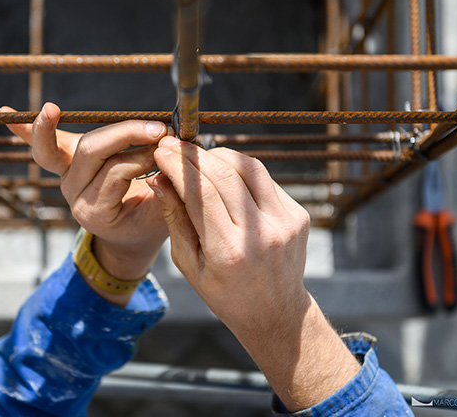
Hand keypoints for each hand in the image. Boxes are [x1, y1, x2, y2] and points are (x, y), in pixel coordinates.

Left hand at [5, 103, 168, 303]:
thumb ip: (168, 190)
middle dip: (124, 134)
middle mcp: (75, 194)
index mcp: (97, 212)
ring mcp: (66, 177)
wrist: (129, 235)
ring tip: (49, 109)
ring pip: (53, 150)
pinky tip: (4, 112)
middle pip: (90, 153)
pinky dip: (25, 131)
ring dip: (48, 127)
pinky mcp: (65, 161)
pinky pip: (42, 148)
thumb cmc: (151, 223)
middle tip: (158, 129)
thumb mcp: (165, 214)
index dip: (142, 157)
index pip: (117, 173)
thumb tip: (170, 156)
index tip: (168, 146)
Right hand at [147, 136, 358, 410]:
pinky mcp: (297, 214)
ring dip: (219, 155)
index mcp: (228, 252)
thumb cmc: (224, 292)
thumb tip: (159, 177)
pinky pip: (264, 179)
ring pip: (248, 168)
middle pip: (224, 174)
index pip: (200, 193)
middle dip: (194, 155)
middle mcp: (260, 234)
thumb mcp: (189, 264)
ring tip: (197, 156)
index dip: (178, 165)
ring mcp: (284, 222)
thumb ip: (175, 218)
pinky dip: (240, 169)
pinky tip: (223, 172)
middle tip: (173, 145)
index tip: (161, 150)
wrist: (275, 312)